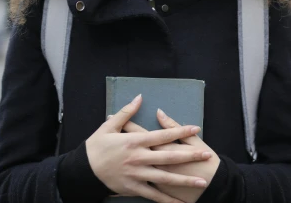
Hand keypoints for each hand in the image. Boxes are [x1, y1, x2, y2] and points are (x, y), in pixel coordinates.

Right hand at [85, 94, 211, 202]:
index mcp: (135, 141)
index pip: (163, 135)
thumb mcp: (109, 126)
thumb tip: (140, 97)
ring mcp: (137, 175)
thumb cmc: (96, 147)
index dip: (180, 131)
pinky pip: (154, 195)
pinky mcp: (134, 188)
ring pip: (165, 178)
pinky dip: (167, 200)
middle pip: (169, 156)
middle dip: (190, 156)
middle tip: (207, 155)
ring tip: (201, 182)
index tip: (195, 128)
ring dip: (184, 180)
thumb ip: (127, 112)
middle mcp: (139, 158)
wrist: (83, 171)